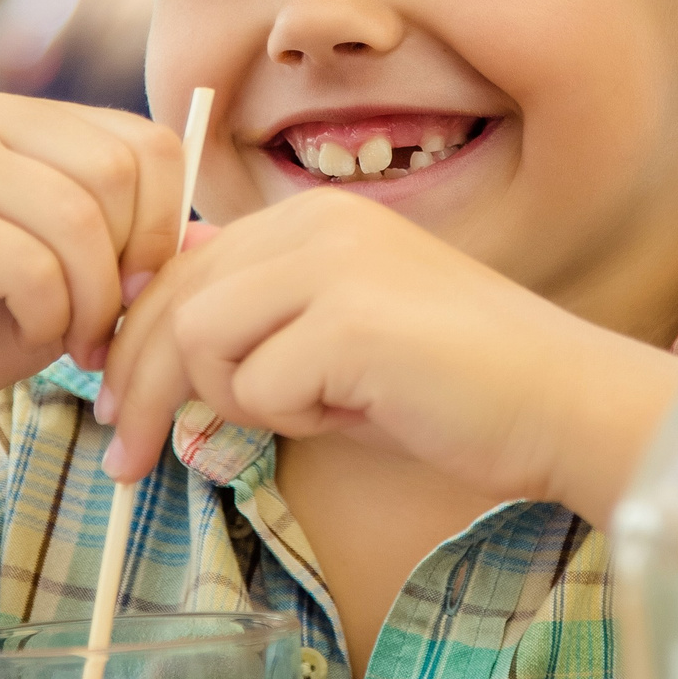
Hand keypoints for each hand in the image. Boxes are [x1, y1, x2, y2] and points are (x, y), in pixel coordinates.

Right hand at [0, 94, 188, 444]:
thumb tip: (216, 238)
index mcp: (33, 122)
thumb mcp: (74, 283)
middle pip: (123, 173)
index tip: (142, 294)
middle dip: (132, 267)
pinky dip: (46, 318)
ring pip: (81, 221)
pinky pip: (30, 266)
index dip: (167, 227)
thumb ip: (136, 254)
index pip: (149, 144)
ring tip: (70, 342)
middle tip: (105, 329)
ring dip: (91, 302)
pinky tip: (24, 335)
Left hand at [97, 188, 677, 521]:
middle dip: (140, 389)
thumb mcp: (334, 341)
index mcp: (310, 219)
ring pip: (201, 342)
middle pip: (171, 303)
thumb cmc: (451, 386)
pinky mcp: (349, 320)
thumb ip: (258, 327)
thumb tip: (158, 347)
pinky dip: (292, 419)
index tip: (117, 408)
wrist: (559, 400)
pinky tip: (359, 410)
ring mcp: (333, 264)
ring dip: (241, 401)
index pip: (179, 271)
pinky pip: (258, 386)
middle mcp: (315, 222)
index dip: (136, 345)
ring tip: (317, 413)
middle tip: (125, 459)